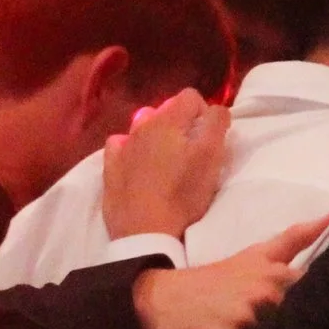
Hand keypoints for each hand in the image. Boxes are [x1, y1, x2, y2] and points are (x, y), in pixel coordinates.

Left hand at [103, 90, 230, 238]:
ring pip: (143, 126)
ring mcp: (123, 147)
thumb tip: (216, 110)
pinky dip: (131, 149)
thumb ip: (217, 124)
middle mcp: (141, 126)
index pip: (191, 96)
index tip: (210, 138)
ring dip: (157, 135)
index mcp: (168, 120)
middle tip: (192, 153)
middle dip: (182, 124)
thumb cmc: (183, 194)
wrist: (145, 231)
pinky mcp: (111, 167)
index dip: (205, 113)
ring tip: (167, 160)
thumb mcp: (212, 157)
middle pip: (167, 110)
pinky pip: (120, 146)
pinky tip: (139, 165)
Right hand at [131, 217, 328, 328]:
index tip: (326, 311)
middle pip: (299, 324)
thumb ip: (295, 239)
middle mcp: (263, 296)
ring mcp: (243, 320)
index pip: (315, 296)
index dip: (319, 308)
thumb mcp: (256, 255)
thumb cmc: (216, 279)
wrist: (162, 299)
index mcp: (275, 275)